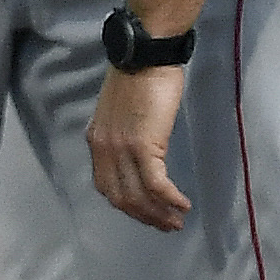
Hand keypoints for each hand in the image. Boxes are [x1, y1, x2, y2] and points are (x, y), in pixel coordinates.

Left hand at [87, 65, 191, 232]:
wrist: (146, 53)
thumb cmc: (141, 75)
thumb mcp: (122, 110)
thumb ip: (123, 133)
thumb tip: (139, 152)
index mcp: (96, 141)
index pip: (106, 187)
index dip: (127, 206)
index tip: (147, 213)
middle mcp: (103, 150)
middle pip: (121, 198)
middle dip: (145, 217)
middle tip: (167, 225)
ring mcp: (121, 150)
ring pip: (138, 196)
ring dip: (159, 214)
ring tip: (177, 221)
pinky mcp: (143, 146)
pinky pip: (156, 185)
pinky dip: (169, 199)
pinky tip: (182, 205)